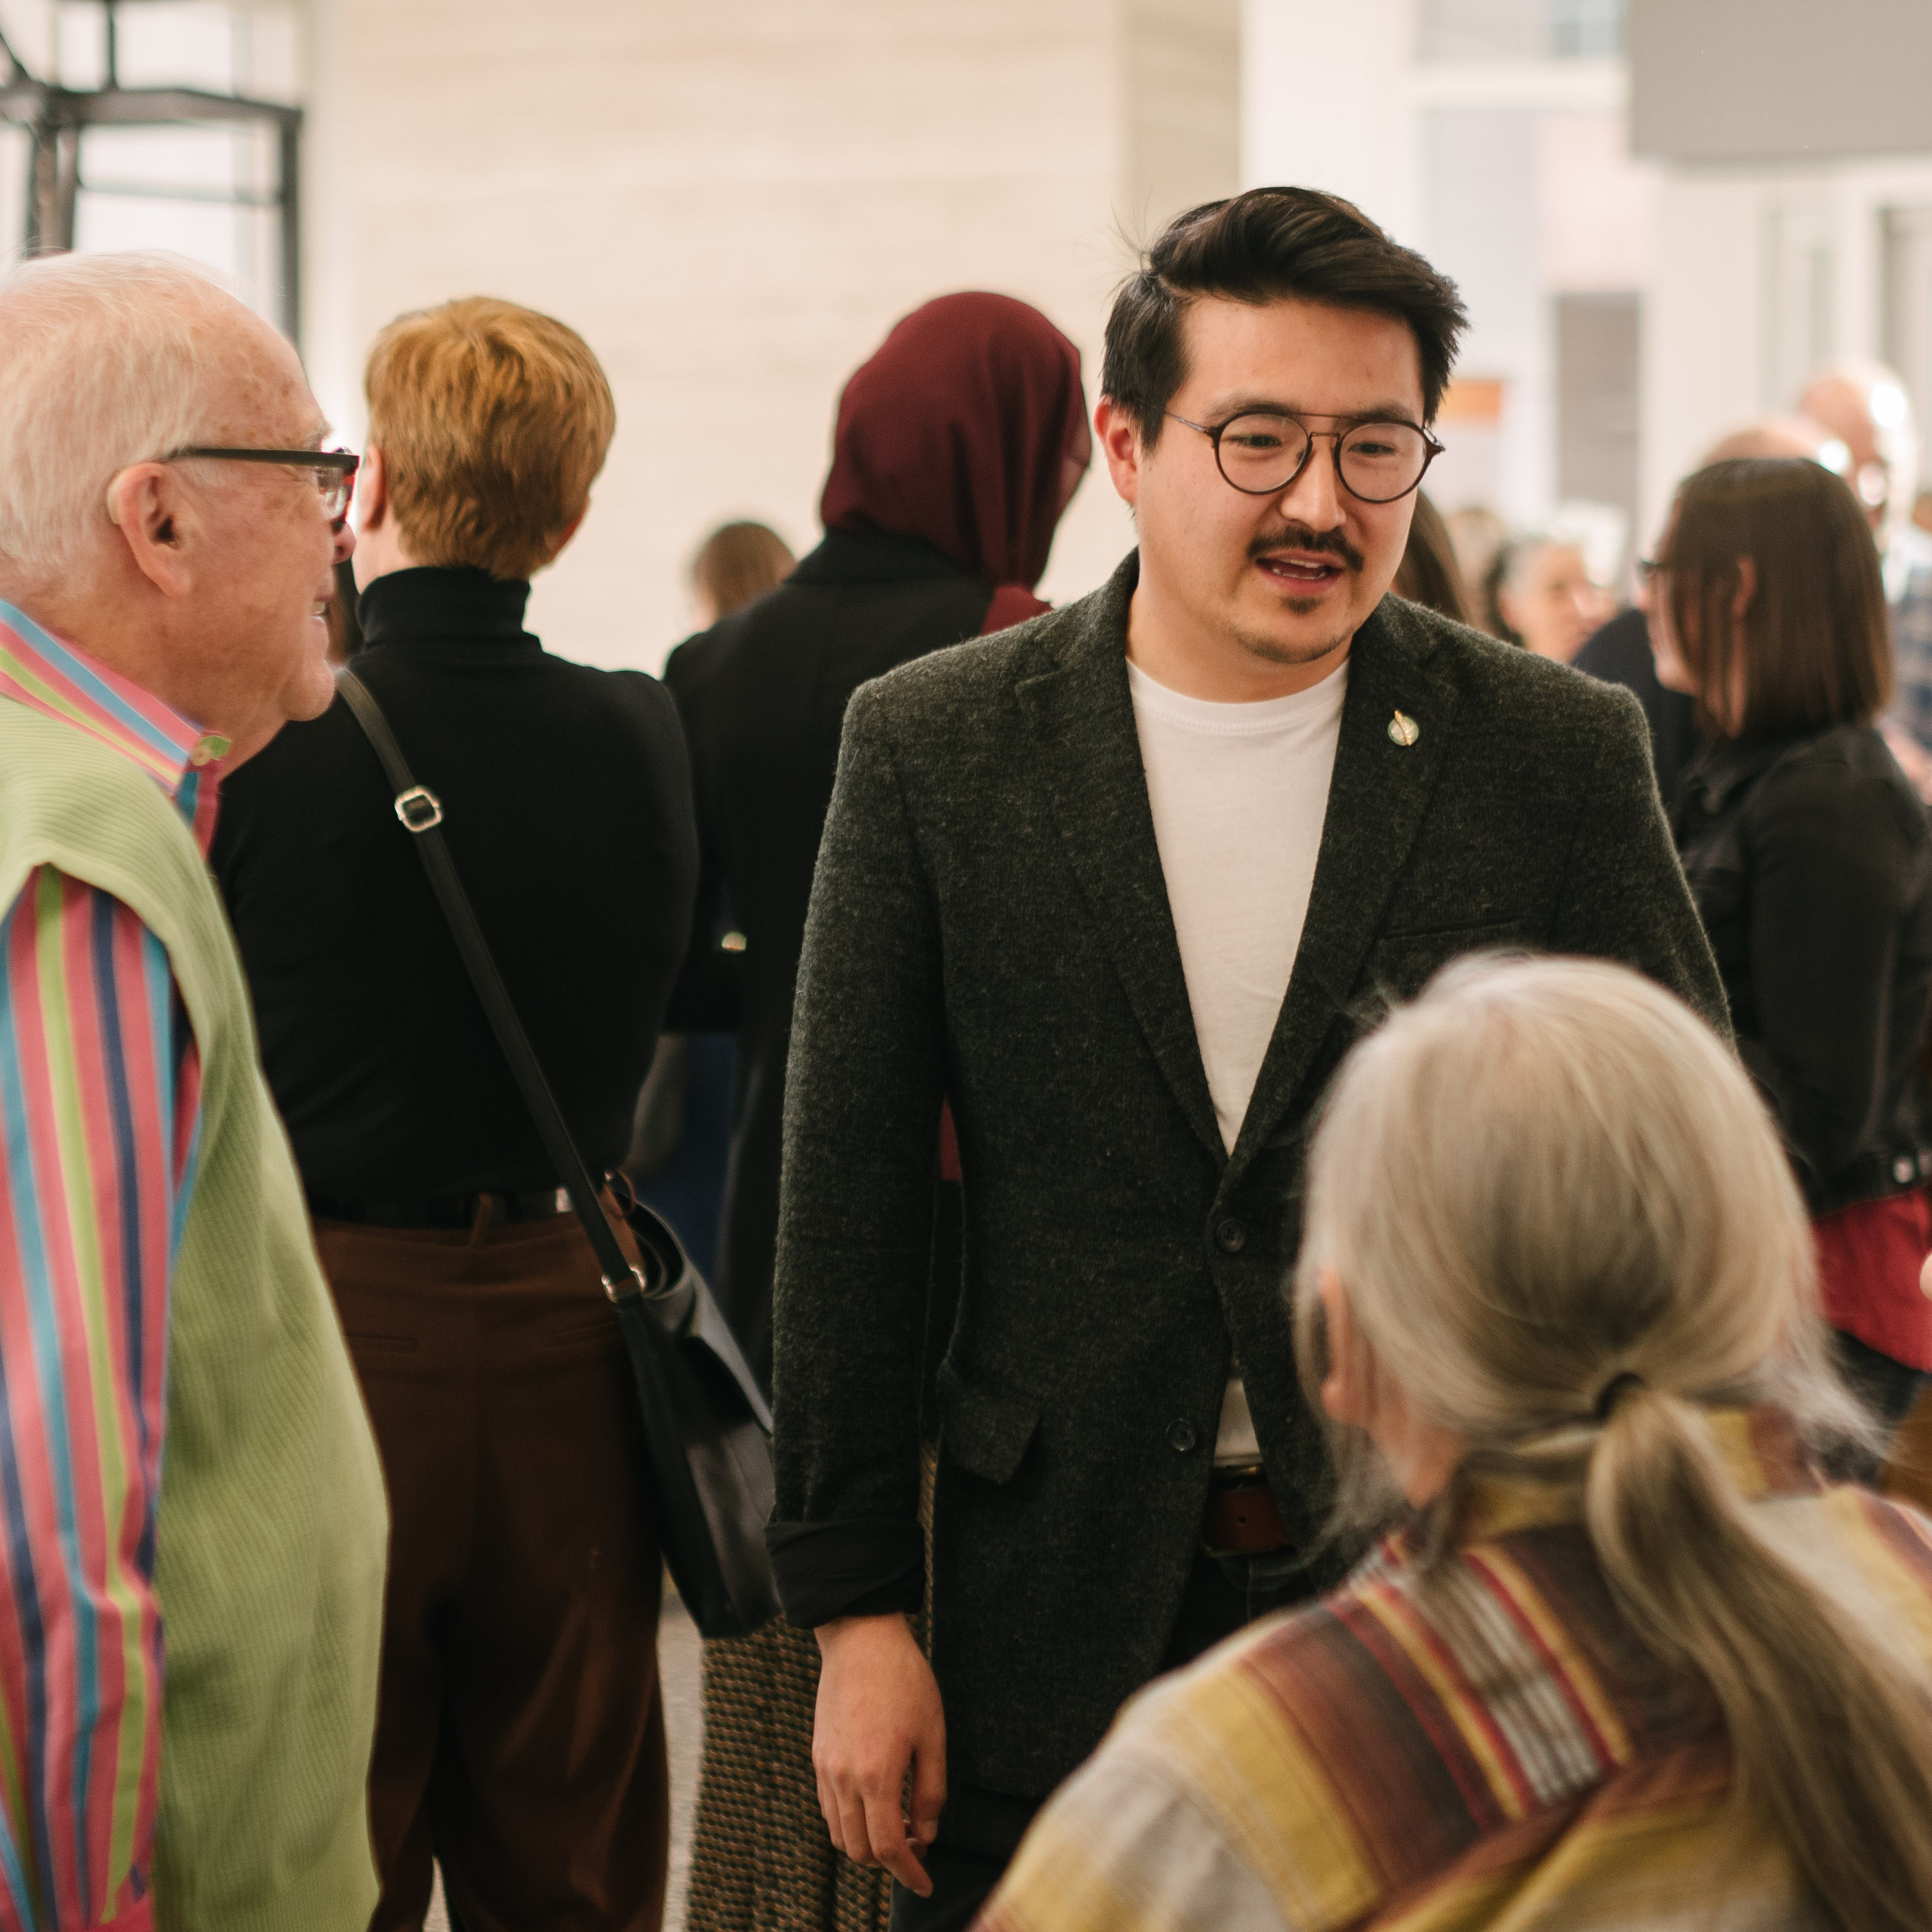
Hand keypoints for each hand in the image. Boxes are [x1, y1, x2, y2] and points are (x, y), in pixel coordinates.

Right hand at [813, 1612, 946, 1894]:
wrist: (861, 1639)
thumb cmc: (904, 1680)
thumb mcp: (933, 1733)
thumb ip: (931, 1790)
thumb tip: (927, 1834)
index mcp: (876, 1775)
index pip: (889, 1847)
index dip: (908, 1873)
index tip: (925, 1883)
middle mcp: (844, 1778)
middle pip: (860, 1850)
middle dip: (890, 1863)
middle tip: (918, 1848)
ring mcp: (826, 1768)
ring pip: (840, 1834)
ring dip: (867, 1845)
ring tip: (899, 1827)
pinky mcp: (818, 1756)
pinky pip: (829, 1808)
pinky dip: (850, 1822)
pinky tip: (874, 1805)